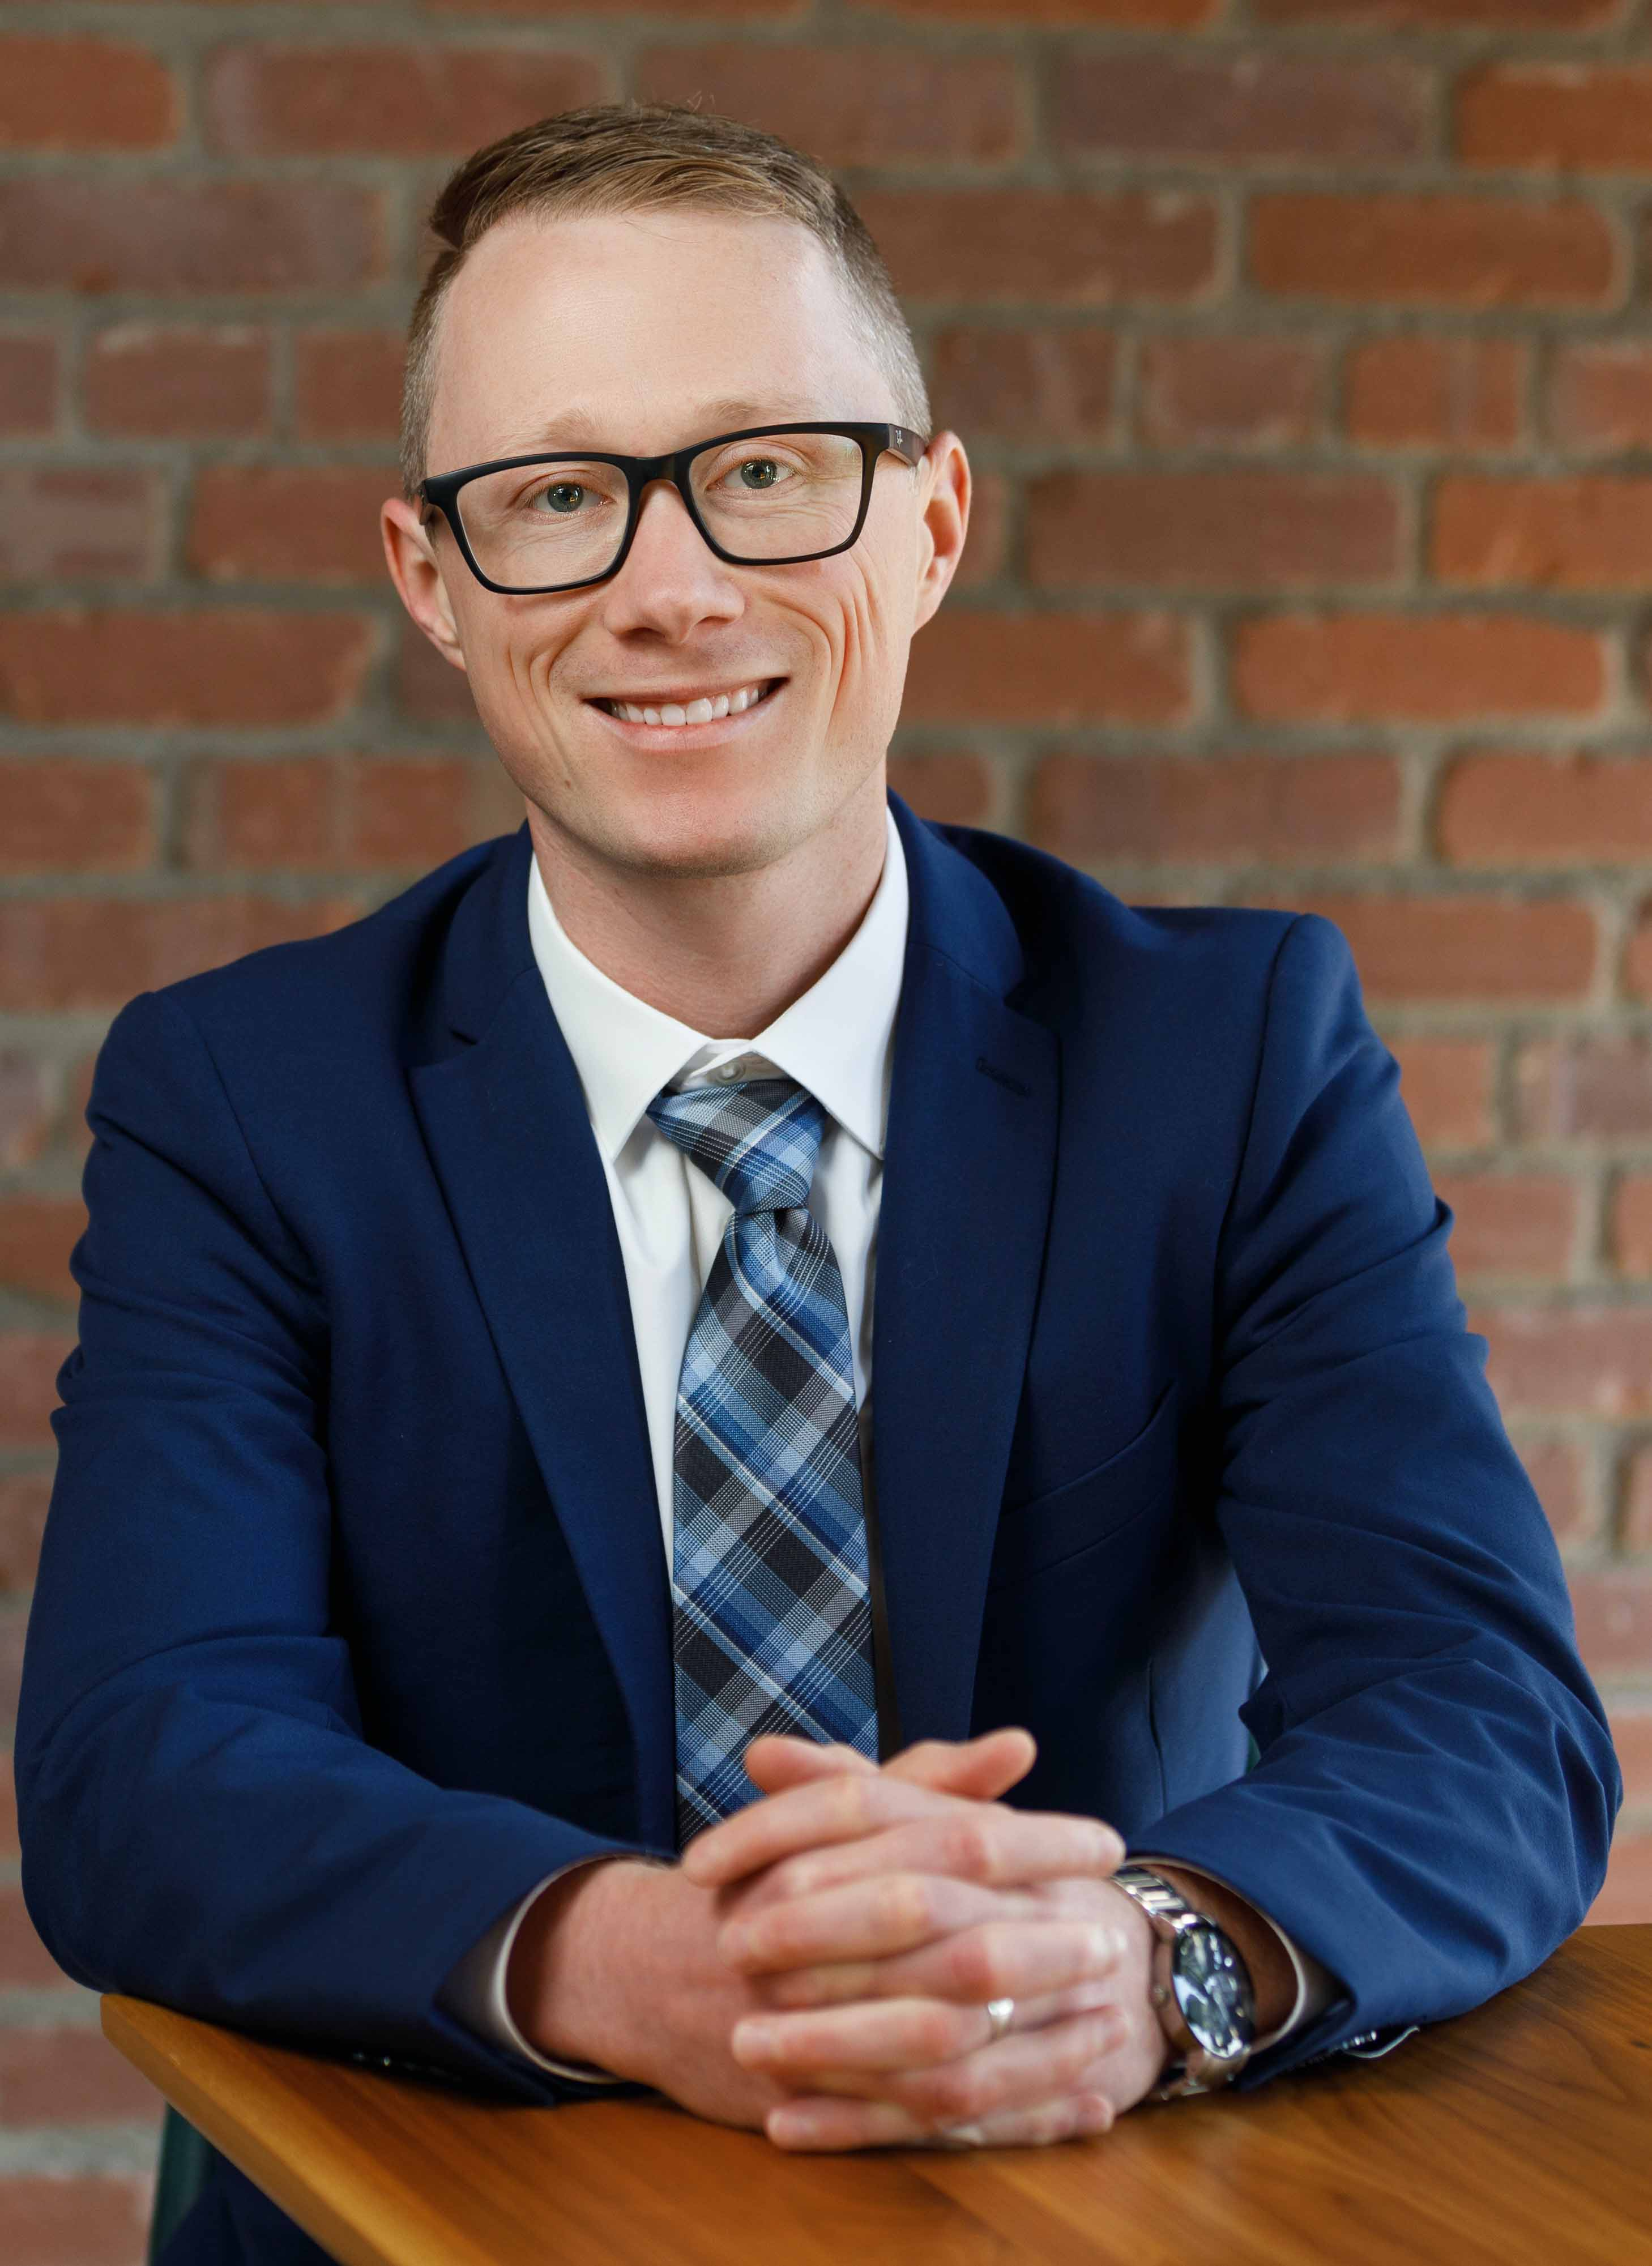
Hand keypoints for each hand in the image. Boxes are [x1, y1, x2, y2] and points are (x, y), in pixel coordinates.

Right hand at [503, 1729, 1118, 2136]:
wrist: (655, 1971)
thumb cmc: (770, 1881)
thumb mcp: (841, 1816)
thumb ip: (931, 1781)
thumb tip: (1018, 1744)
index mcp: (830, 1853)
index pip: (952, 1841)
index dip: (1037, 1842)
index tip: (1106, 1843)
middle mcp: (819, 1938)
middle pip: (955, 1947)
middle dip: (1046, 1949)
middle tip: (1113, 1939)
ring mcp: (811, 2027)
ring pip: (944, 2047)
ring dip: (1039, 2040)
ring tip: (1110, 2021)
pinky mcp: (815, 2100)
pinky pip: (928, 2121)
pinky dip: (1014, 2118)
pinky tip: (1082, 2104)